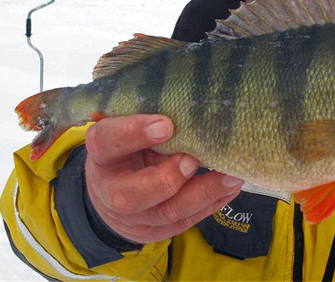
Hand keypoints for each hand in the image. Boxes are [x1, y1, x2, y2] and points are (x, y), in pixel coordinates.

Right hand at [84, 114, 243, 243]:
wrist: (113, 190)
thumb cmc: (130, 148)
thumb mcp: (130, 130)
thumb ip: (152, 119)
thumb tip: (195, 102)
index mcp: (102, 154)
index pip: (107, 141)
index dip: (134, 133)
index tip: (166, 124)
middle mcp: (111, 190)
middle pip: (132, 194)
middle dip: (168, 178)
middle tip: (194, 160)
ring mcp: (132, 217)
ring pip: (166, 212)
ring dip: (203, 193)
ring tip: (232, 176)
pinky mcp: (154, 231)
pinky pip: (186, 221)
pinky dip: (212, 204)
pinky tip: (231, 188)